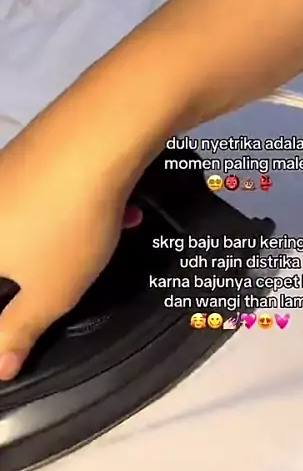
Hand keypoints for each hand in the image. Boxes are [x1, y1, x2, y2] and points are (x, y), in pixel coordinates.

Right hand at [0, 123, 142, 381]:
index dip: (7, 316)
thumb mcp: (47, 295)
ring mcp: (3, 175)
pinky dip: (80, 210)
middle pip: (6, 257)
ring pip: (31, 224)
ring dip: (72, 240)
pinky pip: (49, 194)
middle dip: (44, 275)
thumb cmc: (65, 228)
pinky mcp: (31, 152)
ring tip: (111, 238)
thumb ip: (17, 333)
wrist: (97, 137)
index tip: (33, 311)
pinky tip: (123, 210)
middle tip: (76, 275)